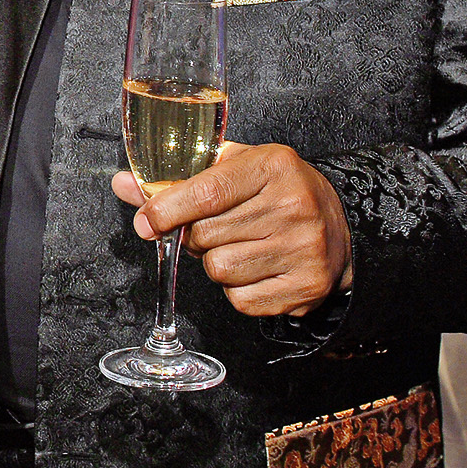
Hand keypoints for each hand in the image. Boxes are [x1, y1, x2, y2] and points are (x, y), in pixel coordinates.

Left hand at [111, 140, 352, 318]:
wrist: (343, 227)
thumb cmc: (277, 192)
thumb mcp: (236, 169)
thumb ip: (179, 179)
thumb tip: (124, 186)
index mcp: (273, 167)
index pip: (207, 191)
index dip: (167, 210)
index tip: (145, 222)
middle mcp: (293, 206)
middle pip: (206, 235)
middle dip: (197, 237)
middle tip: (216, 229)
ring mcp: (303, 249)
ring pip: (220, 270)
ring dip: (218, 263)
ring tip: (242, 246)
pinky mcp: (306, 287)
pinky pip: (241, 300)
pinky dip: (239, 290)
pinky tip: (259, 269)